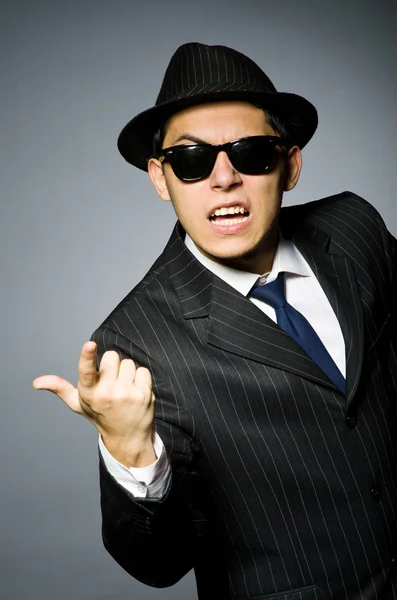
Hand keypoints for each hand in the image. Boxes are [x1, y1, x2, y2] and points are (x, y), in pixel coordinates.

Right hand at [33, 341, 155, 466]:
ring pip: (128, 362)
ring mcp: (127, 395)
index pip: (86, 372)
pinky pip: (143, 370)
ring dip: (127, 372)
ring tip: (124, 388)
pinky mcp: (144, 395)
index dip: (87, 356)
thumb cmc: (100, 414)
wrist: (127, 436)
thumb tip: (37, 382)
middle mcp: (107, 394)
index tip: (89, 344)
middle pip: (112, 356)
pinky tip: (136, 391)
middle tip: (112, 380)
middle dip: (112, 364)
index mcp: (89, 394)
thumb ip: (60, 388)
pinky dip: (141, 378)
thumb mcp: (78, 403)